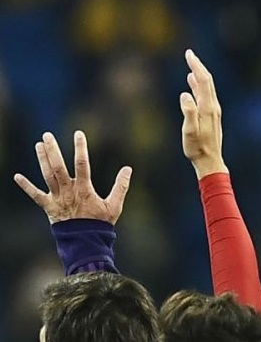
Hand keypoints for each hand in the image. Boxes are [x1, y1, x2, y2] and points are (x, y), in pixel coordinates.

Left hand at [13, 131, 131, 224]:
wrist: (84, 242)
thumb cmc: (100, 224)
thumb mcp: (115, 205)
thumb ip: (121, 186)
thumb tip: (128, 168)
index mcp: (84, 189)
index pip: (82, 164)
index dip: (80, 148)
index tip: (78, 134)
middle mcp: (68, 191)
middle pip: (58, 167)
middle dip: (53, 150)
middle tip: (47, 135)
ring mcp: (57, 199)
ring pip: (47, 176)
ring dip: (42, 160)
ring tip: (38, 145)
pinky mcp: (48, 207)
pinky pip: (35, 196)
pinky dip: (26, 186)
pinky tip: (16, 177)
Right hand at [180, 49, 227, 178]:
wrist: (210, 161)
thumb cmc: (197, 149)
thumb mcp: (189, 131)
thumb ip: (188, 112)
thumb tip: (185, 94)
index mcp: (208, 107)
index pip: (203, 81)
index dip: (196, 66)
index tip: (189, 54)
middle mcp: (213, 107)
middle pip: (207, 81)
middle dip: (198, 66)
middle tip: (189, 54)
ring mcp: (213, 111)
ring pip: (207, 87)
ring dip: (199, 75)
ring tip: (191, 65)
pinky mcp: (211, 116)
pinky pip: (205, 95)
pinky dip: (198, 86)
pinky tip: (192, 84)